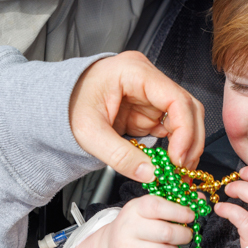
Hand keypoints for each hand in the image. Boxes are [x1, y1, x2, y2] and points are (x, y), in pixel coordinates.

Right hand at [51, 195, 194, 247]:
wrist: (113, 247)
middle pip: (166, 233)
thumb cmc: (139, 225)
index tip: (191, 216)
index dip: (179, 211)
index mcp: (135, 208)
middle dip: (184, 235)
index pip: (157, 207)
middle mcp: (128, 228)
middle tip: (186, 235)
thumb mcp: (151, 209)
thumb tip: (200, 199)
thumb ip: (175, 202)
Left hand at [69, 51, 204, 181]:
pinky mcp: (149, 110)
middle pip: (188, 108)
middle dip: (190, 141)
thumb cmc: (69, 106)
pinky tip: (171, 163)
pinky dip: (175, 147)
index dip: (185, 131)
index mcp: (134, 72)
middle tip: (184, 169)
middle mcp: (148, 79)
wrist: (57, 103)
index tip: (179, 159)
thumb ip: (121, 155)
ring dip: (186, 145)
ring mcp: (151, 95)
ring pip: (185, 119)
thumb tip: (151, 174)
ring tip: (179, 170)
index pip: (176, 99)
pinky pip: (172, 128)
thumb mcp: (89, 133)